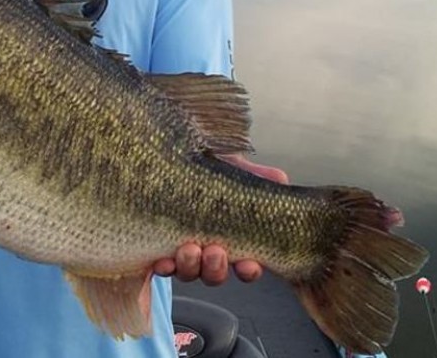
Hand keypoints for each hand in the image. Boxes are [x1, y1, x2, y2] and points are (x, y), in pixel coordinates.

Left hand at [152, 156, 288, 284]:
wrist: (160, 164)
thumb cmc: (200, 167)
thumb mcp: (228, 167)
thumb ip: (254, 175)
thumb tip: (279, 178)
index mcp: (228, 237)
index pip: (246, 264)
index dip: (249, 270)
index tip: (249, 264)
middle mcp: (206, 249)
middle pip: (216, 274)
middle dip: (217, 268)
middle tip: (216, 252)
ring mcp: (181, 252)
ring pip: (190, 273)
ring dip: (191, 266)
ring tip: (189, 248)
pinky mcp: (157, 250)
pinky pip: (162, 268)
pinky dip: (164, 267)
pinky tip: (163, 260)